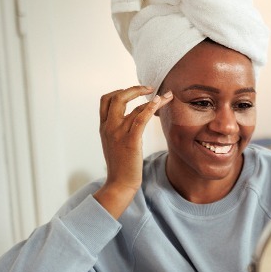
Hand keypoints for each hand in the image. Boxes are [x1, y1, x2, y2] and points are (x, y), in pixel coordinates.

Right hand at [93, 86, 172, 217]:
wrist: (120, 184)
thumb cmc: (121, 166)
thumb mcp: (115, 144)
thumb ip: (119, 130)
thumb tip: (132, 120)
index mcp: (104, 127)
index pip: (106, 100)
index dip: (120, 91)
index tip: (135, 91)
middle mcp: (109, 127)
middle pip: (116, 97)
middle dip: (134, 89)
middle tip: (150, 88)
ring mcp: (118, 133)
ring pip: (132, 106)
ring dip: (151, 97)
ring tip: (166, 95)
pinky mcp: (130, 141)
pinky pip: (140, 118)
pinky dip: (151, 107)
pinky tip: (160, 102)